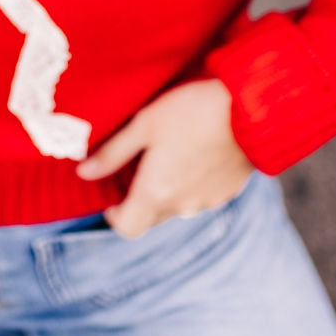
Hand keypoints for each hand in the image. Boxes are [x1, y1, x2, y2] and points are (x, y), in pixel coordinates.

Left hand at [75, 78, 251, 238]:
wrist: (251, 107)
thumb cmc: (192, 110)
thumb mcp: (144, 124)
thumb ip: (113, 153)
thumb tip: (84, 172)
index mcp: (156, 193)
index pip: (127, 227)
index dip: (114, 215)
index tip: (111, 194)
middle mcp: (182, 206)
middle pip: (151, 217)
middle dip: (139, 199)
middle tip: (139, 165)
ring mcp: (209, 201)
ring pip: (178, 206)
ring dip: (168, 190)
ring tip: (170, 153)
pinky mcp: (229, 190)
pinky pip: (201, 196)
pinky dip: (192, 183)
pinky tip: (196, 152)